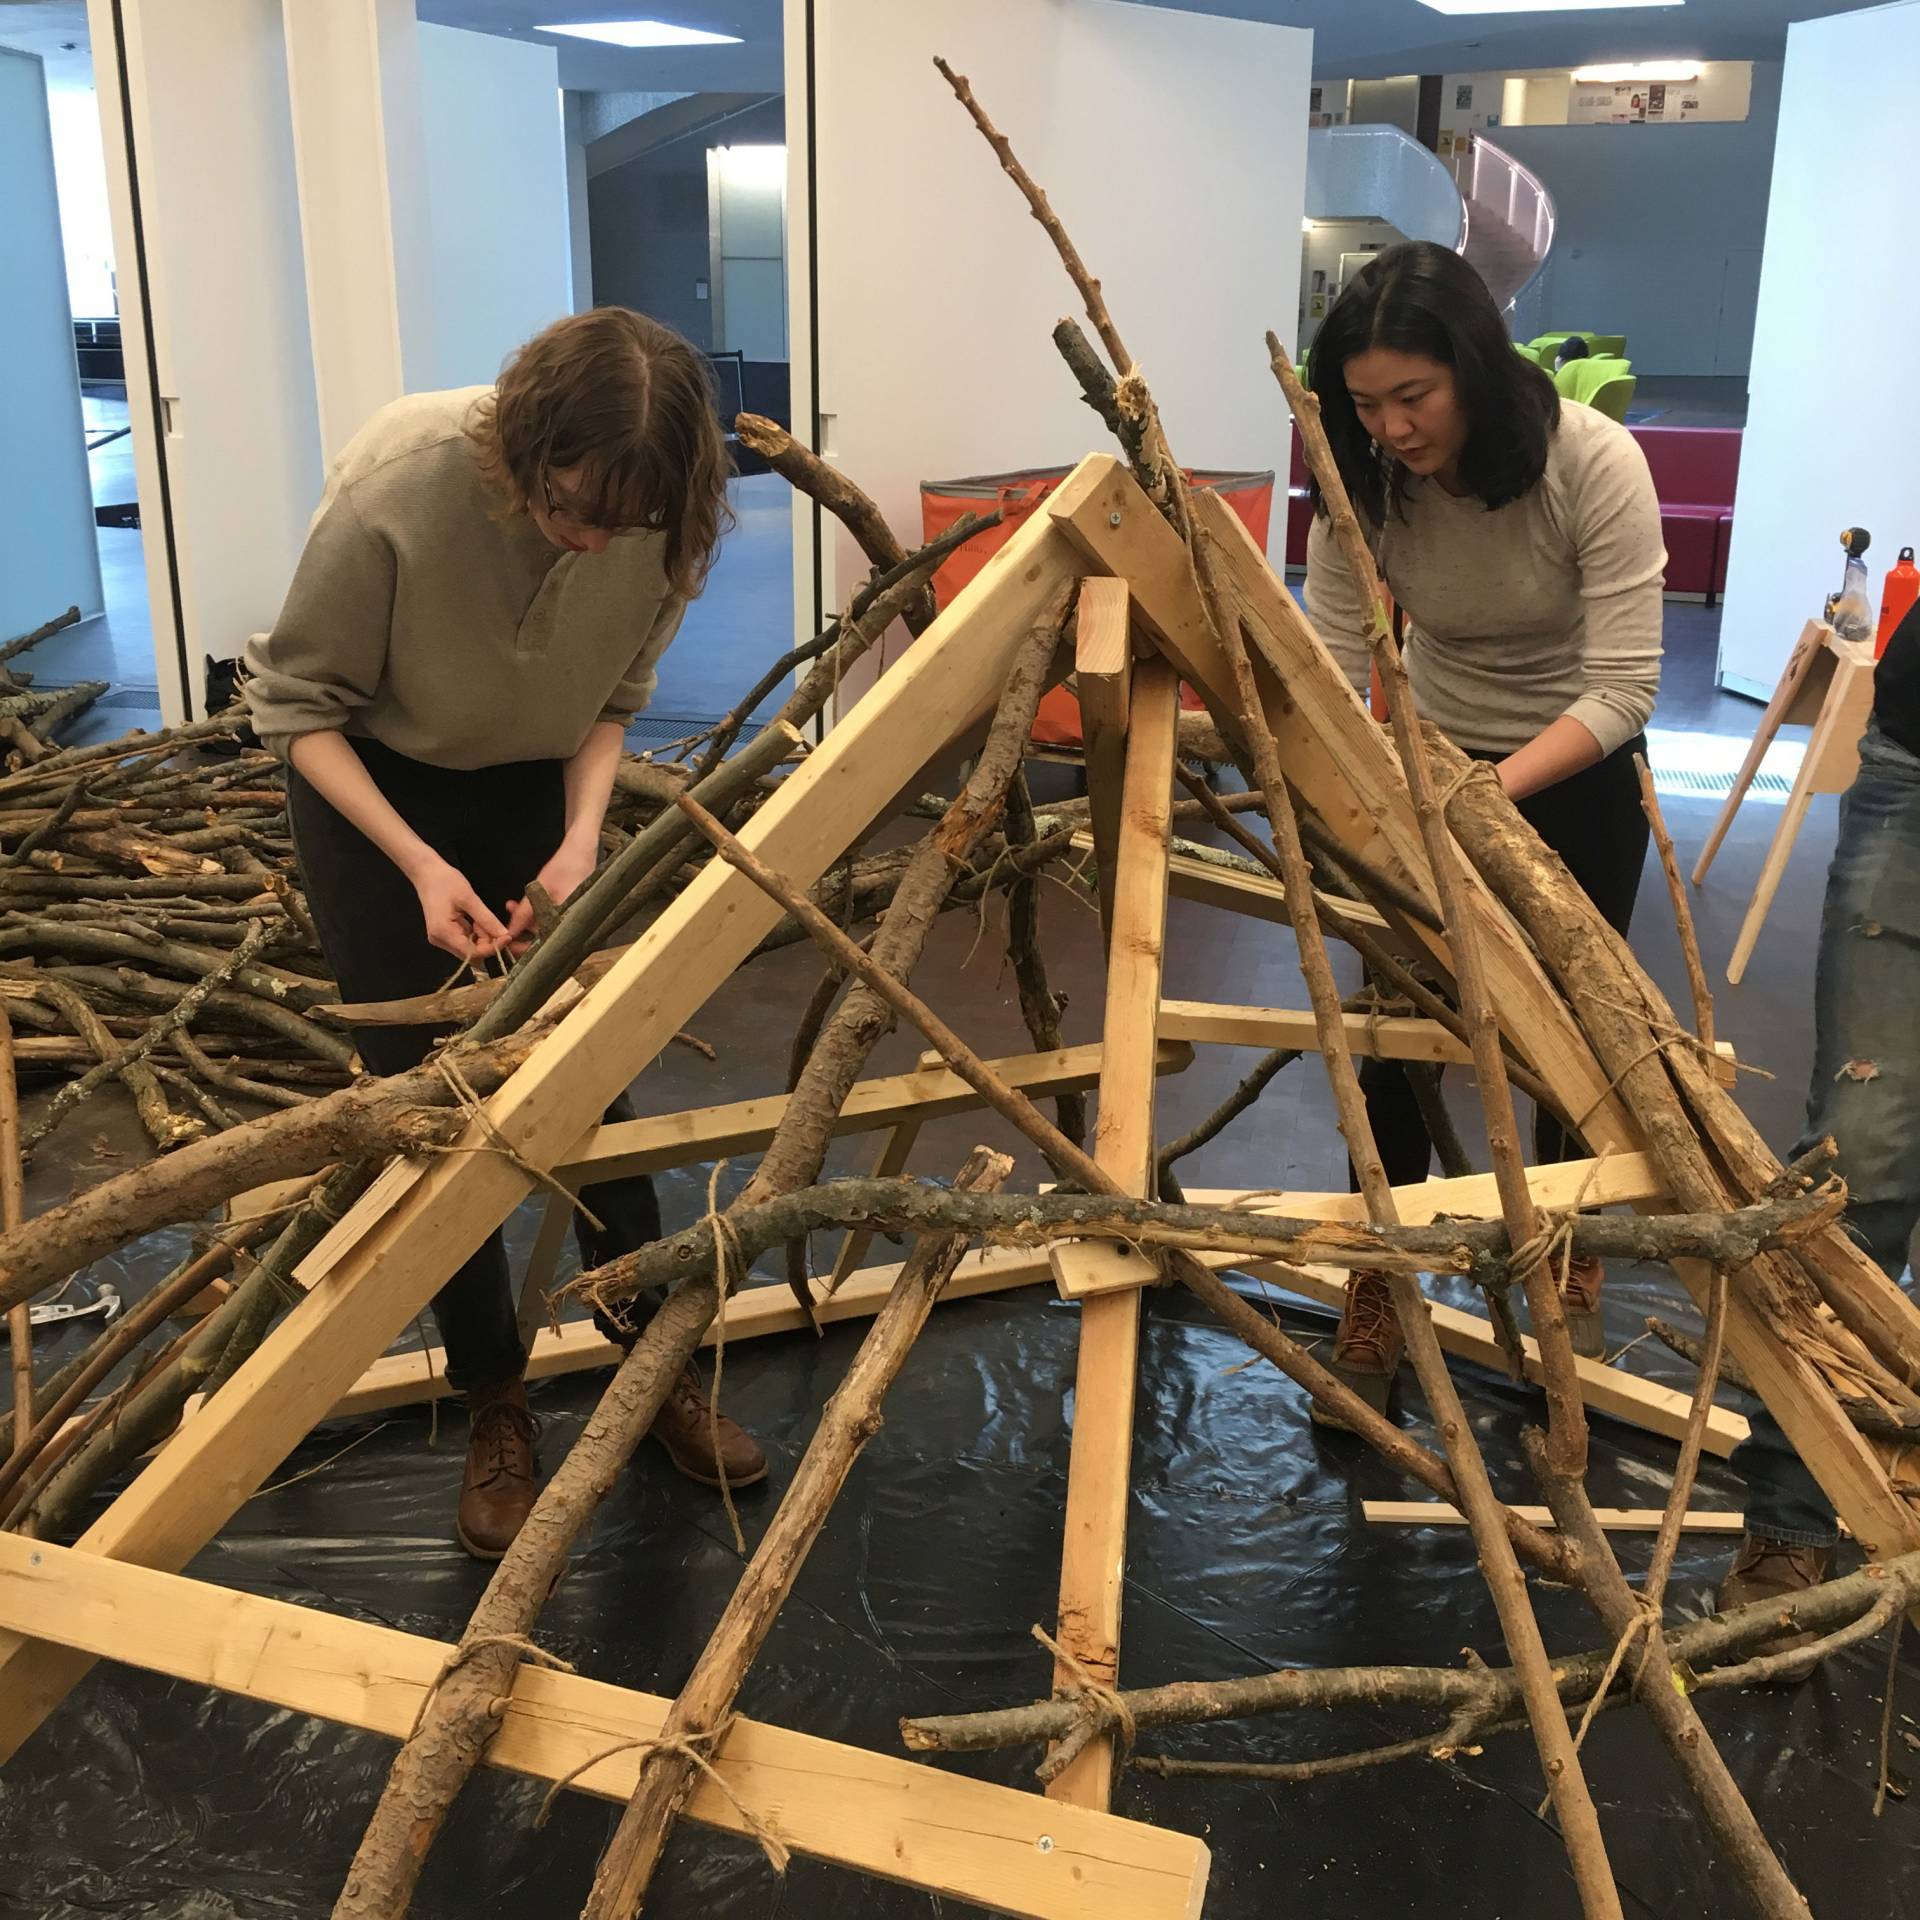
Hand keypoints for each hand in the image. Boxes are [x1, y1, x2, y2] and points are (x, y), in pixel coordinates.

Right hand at [412, 858, 510, 960]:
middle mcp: (440, 940)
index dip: (492, 948)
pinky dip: (475, 933)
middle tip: (494, 924)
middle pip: (471, 953)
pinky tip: (476, 919)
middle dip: (487, 942)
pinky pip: (465, 940)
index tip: (507, 937)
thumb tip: (504, 935)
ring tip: (482, 917)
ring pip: (469, 948)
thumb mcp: (469, 899)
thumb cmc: (445, 882)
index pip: (472, 953)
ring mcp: (441, 938)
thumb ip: (487, 919)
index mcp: (443, 933)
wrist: (426, 872)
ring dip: (481, 937)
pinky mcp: (445, 933)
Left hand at [503, 836, 598, 953]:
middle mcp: (574, 924)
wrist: (581, 851)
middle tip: (506, 925)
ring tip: (512, 907)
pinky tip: (523, 905)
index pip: (545, 945)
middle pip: (545, 938)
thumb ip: (523, 913)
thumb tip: (509, 932)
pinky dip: (537, 914)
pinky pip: (551, 918)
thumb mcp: (538, 889)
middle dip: (523, 931)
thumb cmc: (565, 867)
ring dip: (527, 920)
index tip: (509, 943)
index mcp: (570, 923)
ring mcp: (572, 918)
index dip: (525, 947)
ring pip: (546, 927)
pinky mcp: (570, 911)